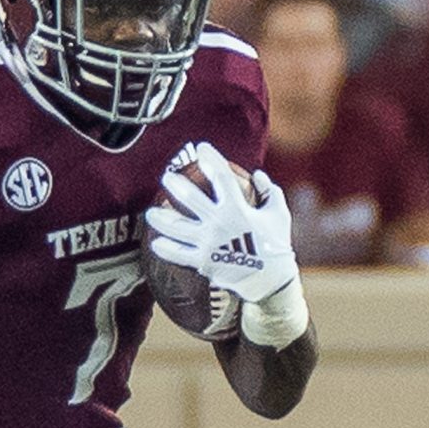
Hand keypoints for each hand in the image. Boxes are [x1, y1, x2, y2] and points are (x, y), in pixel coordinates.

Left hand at [144, 143, 299, 303]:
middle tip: (166, 177)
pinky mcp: (201, 262)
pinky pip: (177, 254)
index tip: (201, 147)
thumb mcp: (279, 214)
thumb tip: (256, 174)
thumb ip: (269, 192)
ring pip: (176, 227)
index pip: (221, 177)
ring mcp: (208, 243)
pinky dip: (165, 248)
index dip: (211, 159)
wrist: (269, 279)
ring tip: (149, 214)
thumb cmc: (275, 243)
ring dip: (160, 219)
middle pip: (190, 198)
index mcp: (238, 209)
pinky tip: (156, 242)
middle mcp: (219, 223)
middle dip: (175, 184)